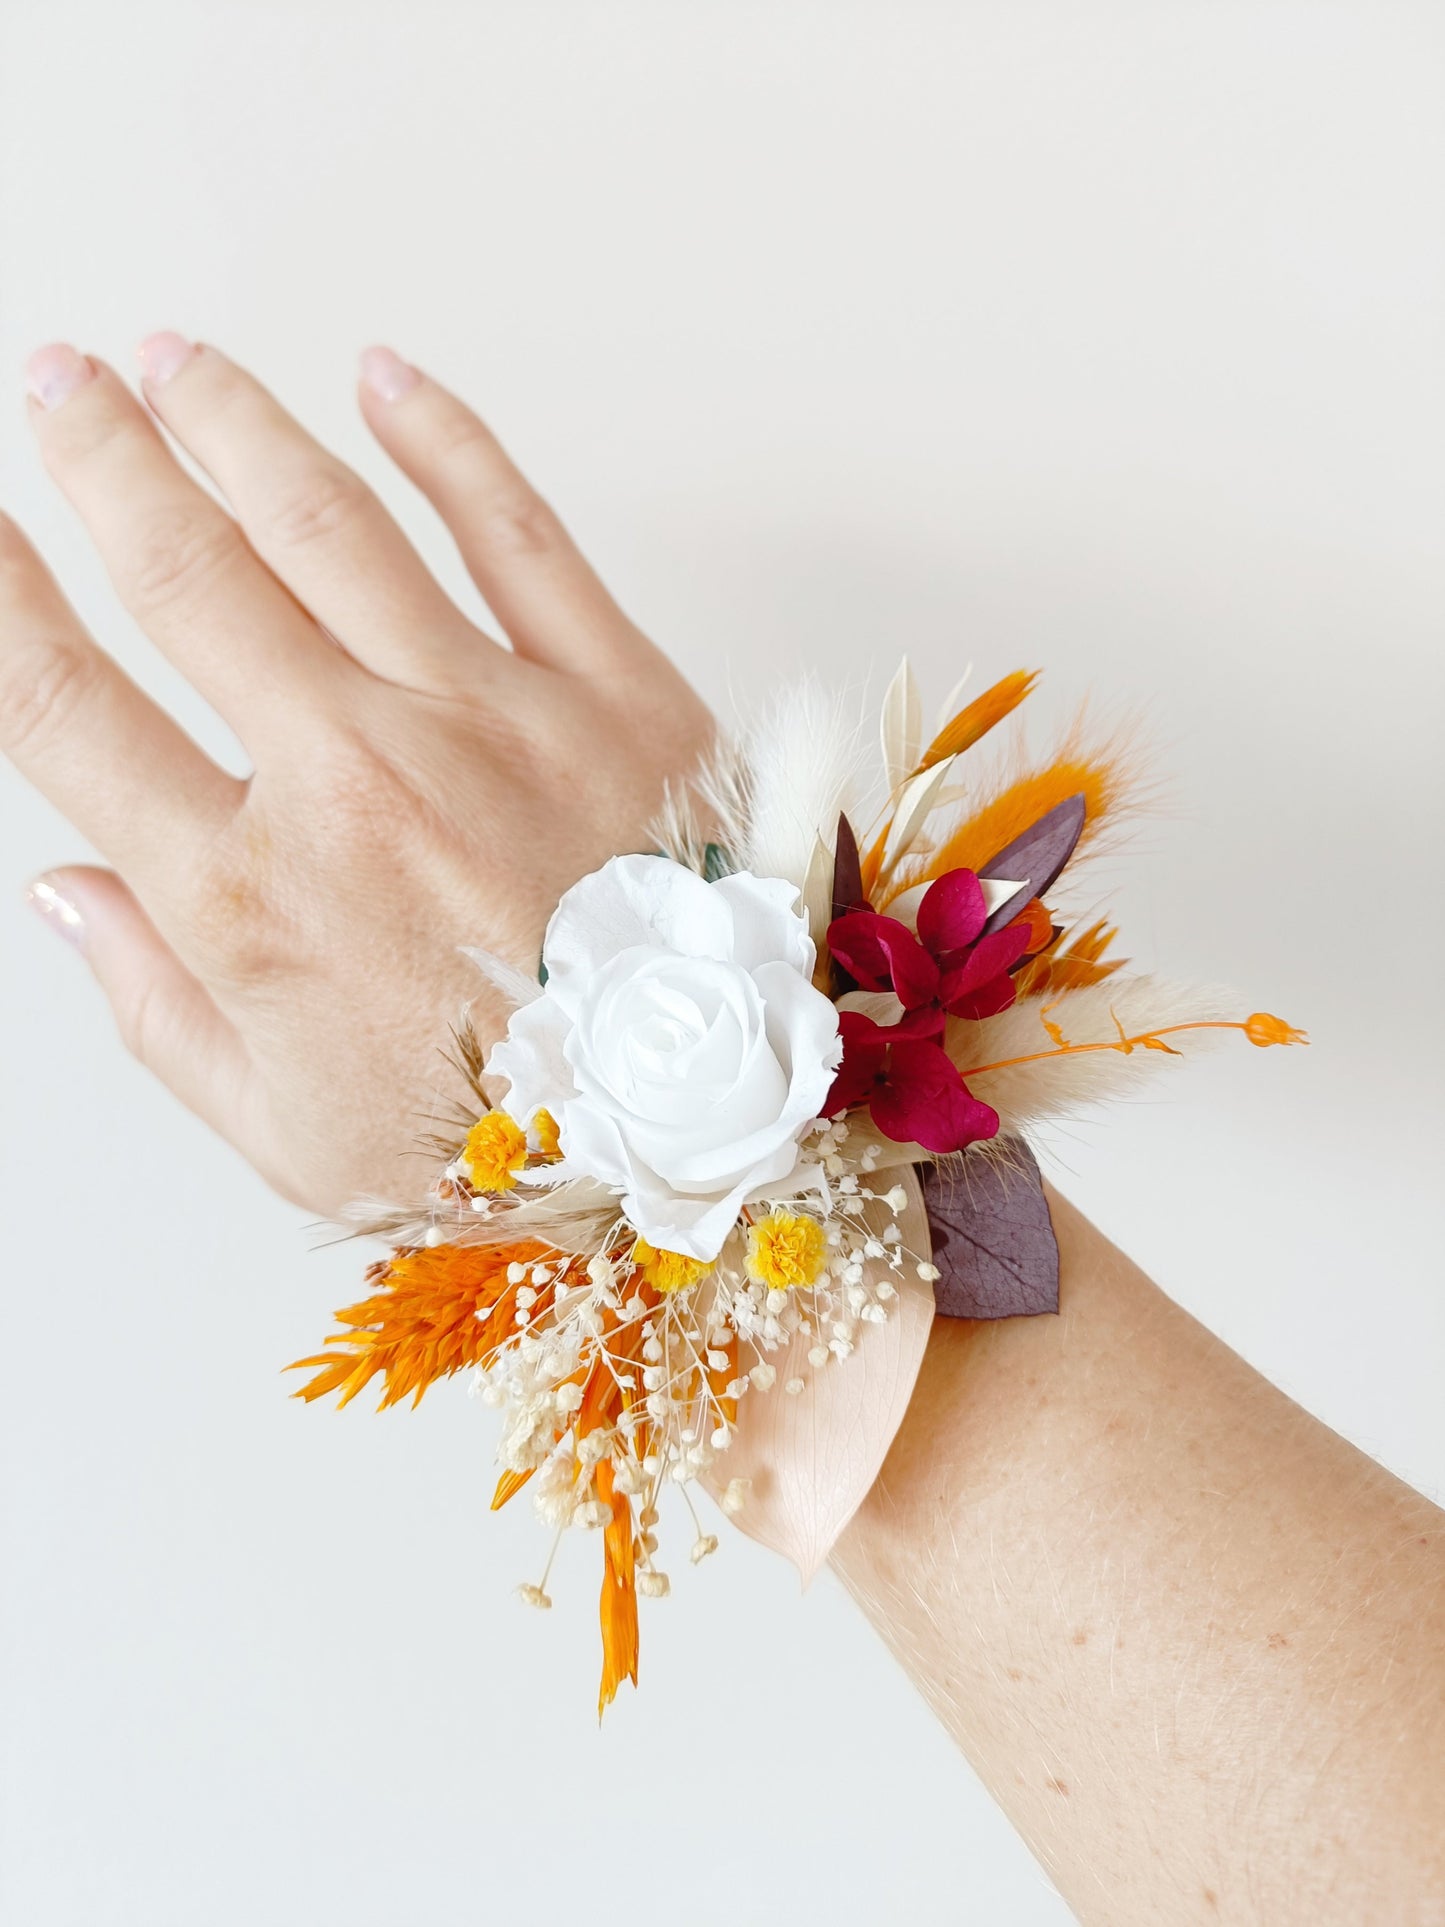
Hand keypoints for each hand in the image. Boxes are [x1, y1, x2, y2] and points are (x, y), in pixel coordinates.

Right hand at [3, 338, 711, 1211]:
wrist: (726, 1135)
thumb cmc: (510, 1150)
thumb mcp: (295, 1139)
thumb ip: (160, 1013)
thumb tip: (66, 891)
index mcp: (257, 902)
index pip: (68, 709)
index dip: (1, 599)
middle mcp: (356, 786)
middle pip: (188, 576)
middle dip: (103, 458)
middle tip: (62, 382)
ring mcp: (492, 723)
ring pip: (328, 525)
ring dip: (235, 423)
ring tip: (174, 360)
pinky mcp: (619, 693)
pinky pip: (516, 531)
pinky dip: (445, 440)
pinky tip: (383, 376)